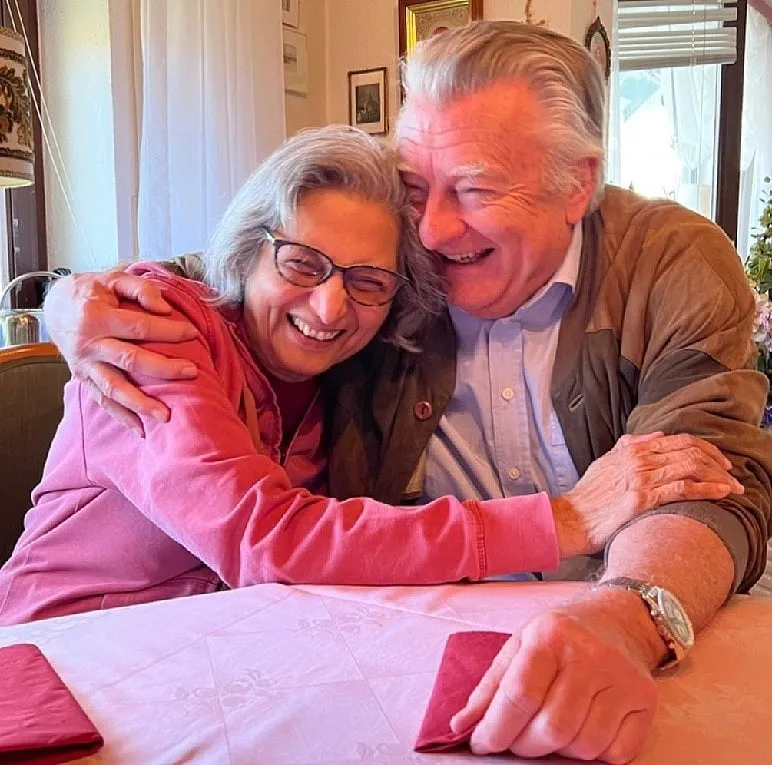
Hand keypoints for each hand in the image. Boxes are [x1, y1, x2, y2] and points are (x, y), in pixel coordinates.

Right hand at [44, 270, 198, 434]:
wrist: (55, 307)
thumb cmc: (92, 292)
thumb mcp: (113, 278)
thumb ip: (141, 288)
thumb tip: (165, 309)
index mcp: (96, 317)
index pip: (138, 327)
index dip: (168, 330)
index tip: (193, 333)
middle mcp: (89, 345)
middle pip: (130, 360)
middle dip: (163, 369)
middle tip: (192, 373)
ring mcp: (85, 366)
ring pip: (114, 389)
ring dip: (141, 404)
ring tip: (166, 416)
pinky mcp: (84, 380)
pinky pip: (103, 402)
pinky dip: (122, 417)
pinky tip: (142, 430)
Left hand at [450, 593, 658, 762]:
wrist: (619, 619)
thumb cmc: (561, 635)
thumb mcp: (520, 644)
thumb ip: (490, 687)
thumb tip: (460, 726)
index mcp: (551, 636)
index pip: (520, 694)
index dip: (496, 729)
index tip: (483, 744)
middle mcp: (590, 655)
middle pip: (553, 727)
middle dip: (526, 746)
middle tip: (517, 742)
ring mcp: (622, 678)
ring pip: (585, 745)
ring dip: (560, 752)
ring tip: (551, 730)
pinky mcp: (646, 700)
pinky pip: (617, 753)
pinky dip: (595, 755)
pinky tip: (584, 731)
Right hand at [552, 432, 743, 557]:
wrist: (571, 519)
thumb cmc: (588, 496)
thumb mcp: (606, 462)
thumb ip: (630, 446)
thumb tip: (656, 435)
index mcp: (632, 449)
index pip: (678, 440)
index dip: (705, 447)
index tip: (719, 460)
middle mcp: (638, 459)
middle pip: (690, 451)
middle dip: (717, 461)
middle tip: (732, 473)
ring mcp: (641, 478)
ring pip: (690, 467)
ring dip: (718, 476)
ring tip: (734, 486)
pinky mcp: (642, 499)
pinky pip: (683, 488)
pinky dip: (707, 489)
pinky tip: (721, 493)